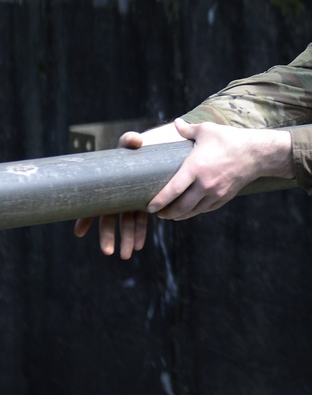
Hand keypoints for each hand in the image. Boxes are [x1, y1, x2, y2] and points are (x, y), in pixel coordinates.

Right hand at [74, 130, 152, 258]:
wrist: (149, 153)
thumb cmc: (134, 149)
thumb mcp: (130, 144)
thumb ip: (130, 141)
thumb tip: (135, 139)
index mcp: (108, 187)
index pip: (92, 206)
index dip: (84, 219)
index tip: (79, 233)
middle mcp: (116, 196)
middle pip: (109, 220)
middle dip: (108, 237)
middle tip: (108, 252)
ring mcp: (129, 201)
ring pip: (126, 224)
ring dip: (126, 239)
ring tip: (128, 255)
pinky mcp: (143, 203)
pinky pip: (140, 221)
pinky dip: (139, 233)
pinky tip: (139, 246)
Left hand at [145, 119, 292, 220]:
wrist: (256, 153)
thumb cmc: (230, 139)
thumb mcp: (207, 130)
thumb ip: (188, 130)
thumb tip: (175, 123)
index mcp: (196, 167)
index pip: (173, 190)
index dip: (159, 201)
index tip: (149, 207)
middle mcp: (205, 184)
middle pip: (181, 206)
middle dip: (167, 213)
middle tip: (157, 213)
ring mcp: (216, 193)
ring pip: (193, 211)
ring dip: (179, 216)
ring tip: (170, 215)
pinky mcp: (224, 197)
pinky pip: (205, 209)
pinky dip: (195, 212)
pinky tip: (189, 210)